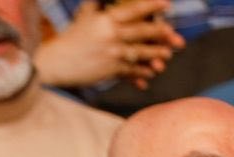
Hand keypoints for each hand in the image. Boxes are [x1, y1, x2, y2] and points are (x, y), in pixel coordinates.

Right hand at [35, 0, 184, 87]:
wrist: (57, 62)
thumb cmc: (72, 38)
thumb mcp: (85, 16)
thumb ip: (99, 3)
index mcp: (107, 18)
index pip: (135, 10)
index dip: (153, 6)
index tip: (168, 4)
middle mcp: (112, 34)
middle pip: (144, 32)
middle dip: (163, 33)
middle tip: (176, 37)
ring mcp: (112, 52)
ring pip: (141, 52)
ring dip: (156, 55)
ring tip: (166, 56)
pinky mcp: (110, 69)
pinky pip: (131, 70)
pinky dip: (142, 73)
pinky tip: (150, 74)